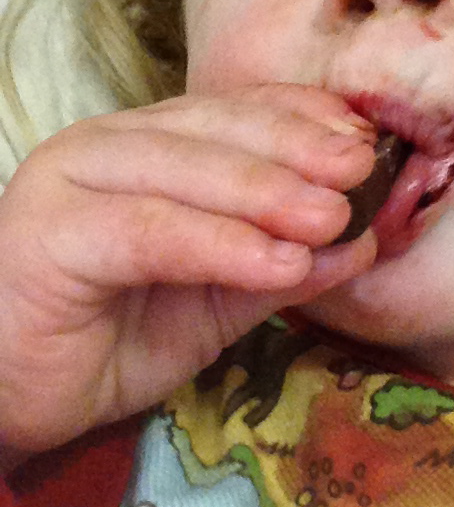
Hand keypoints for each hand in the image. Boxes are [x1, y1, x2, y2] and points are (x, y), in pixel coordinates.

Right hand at [0, 83, 375, 467]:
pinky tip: (278, 263)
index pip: (237, 110)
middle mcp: (110, 143)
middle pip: (218, 128)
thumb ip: (285, 261)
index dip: (304, 119)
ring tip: (332, 218)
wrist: (11, 396)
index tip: (366, 141)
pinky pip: (152, 231)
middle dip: (298, 148)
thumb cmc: (112, 337)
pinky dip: (222, 244)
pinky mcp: (50, 230)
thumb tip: (365, 240)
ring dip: (268, 192)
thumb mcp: (219, 296)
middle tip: (362, 172)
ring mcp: (73, 177)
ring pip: (187, 170)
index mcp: (149, 141)